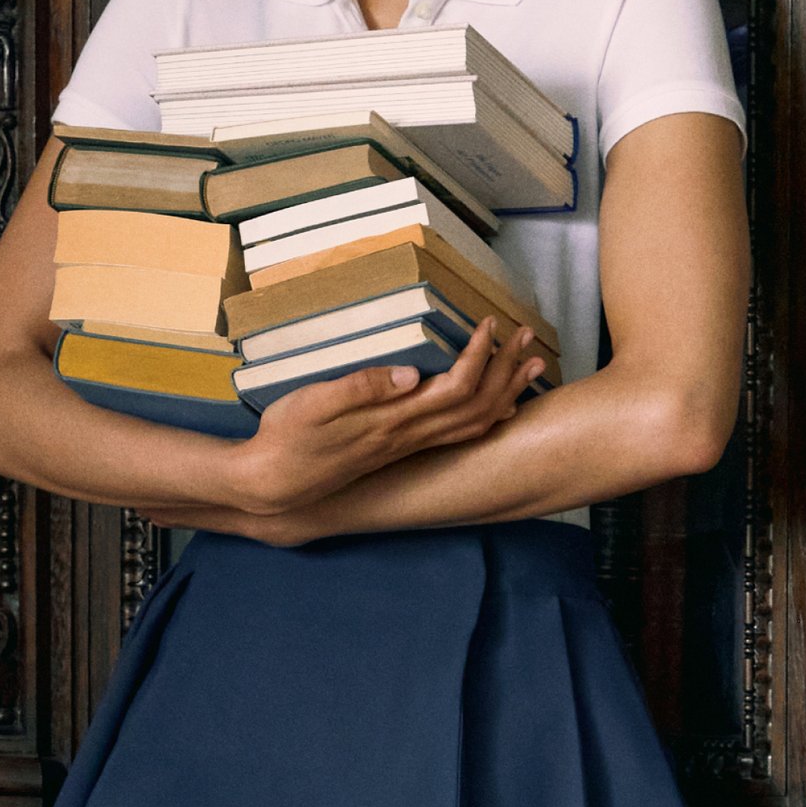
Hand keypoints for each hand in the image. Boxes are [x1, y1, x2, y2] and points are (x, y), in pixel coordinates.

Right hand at [227, 318, 547, 517]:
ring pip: (474, 425)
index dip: (480, 355)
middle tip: (529, 336)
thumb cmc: (288, 438)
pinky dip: (486, 418)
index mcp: (393, 420)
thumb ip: (362, 388)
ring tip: (530, 368)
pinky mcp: (401, 450)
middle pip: (478, 407)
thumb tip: (411, 373)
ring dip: (506, 393)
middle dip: (507, 370)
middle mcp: (409, 436)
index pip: (455, 387)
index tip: (491, 322)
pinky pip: (459, 436)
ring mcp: (408, 447)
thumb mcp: (315, 405)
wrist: (275, 484)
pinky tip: (496, 407)